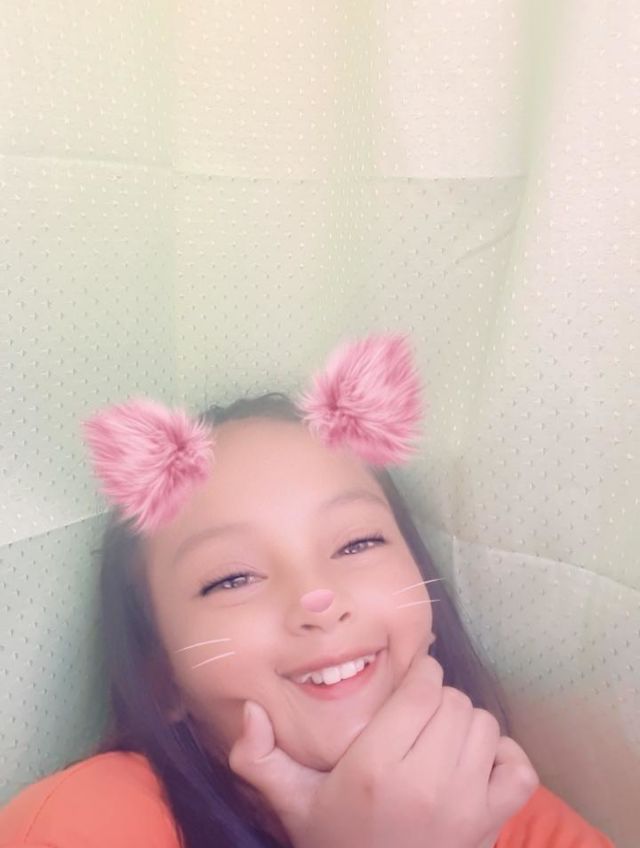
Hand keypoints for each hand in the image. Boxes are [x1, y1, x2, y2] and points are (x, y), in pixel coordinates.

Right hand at [228, 653, 538, 847]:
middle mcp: (425, 782)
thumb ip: (260, 757)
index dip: (420, 675)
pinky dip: (505, 758)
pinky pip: (519, 769)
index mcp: (375, 767)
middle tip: (419, 719)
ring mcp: (465, 806)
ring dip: (467, 726)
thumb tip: (250, 708)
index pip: (423, 687)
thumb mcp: (291, 803)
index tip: (408, 686)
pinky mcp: (491, 825)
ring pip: (485, 726)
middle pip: (455, 701)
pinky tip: (478, 763)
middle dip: (439, 700)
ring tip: (441, 741)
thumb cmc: (336, 841)